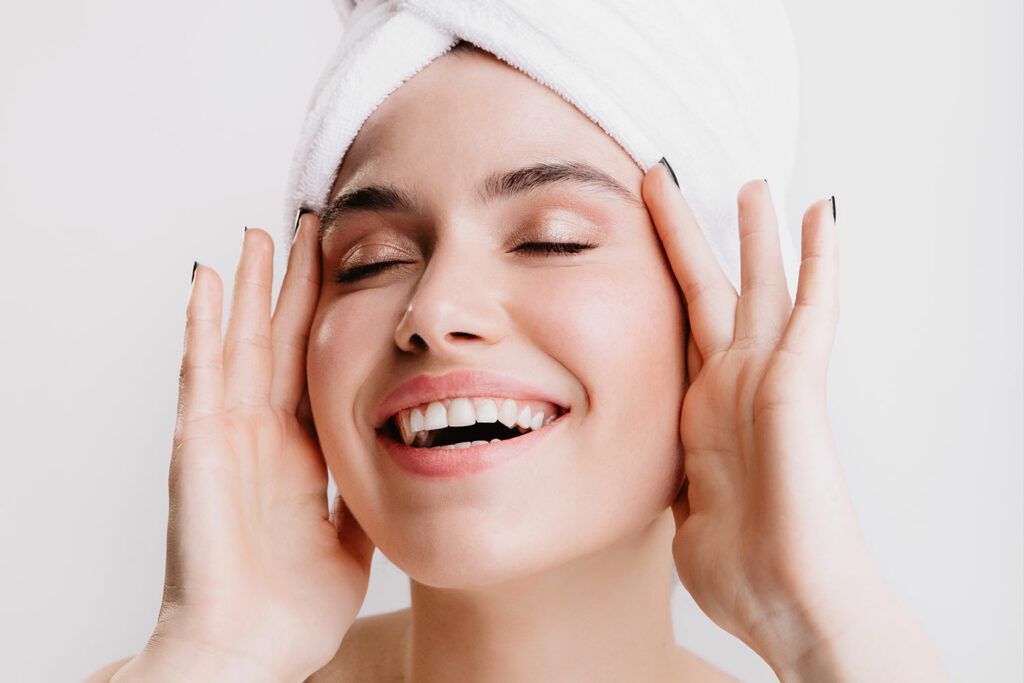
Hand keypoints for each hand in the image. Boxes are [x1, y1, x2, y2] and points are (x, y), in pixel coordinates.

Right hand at [119, 214, 373, 681]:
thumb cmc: (291, 607)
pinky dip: (199, 325)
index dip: (328, 319)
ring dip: (247, 288)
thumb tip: (405, 460)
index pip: (313, 366)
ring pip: (238, 342)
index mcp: (297, 452)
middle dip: (293, 285)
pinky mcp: (199, 445)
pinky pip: (200, 373)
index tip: (344, 270)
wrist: (250, 650)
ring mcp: (227, 435)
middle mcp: (261, 434)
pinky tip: (205, 281)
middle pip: (278, 341)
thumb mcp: (352, 534)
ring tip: (259, 234)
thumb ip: (368, 492)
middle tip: (307, 227)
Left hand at [643, 170, 876, 667]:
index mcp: (701, 412)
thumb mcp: (684, 509)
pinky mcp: (797, 385)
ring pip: (762, 287)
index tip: (639, 246)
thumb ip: (677, 478)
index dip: (661, 286)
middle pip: (711, 292)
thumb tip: (666, 478)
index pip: (678, 331)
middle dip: (691, 236)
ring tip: (751, 181)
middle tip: (672, 180)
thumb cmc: (740, 571)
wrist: (783, 601)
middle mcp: (732, 387)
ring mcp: (766, 382)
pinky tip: (820, 215)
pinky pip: (812, 310)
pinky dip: (819, 262)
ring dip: (756, 234)